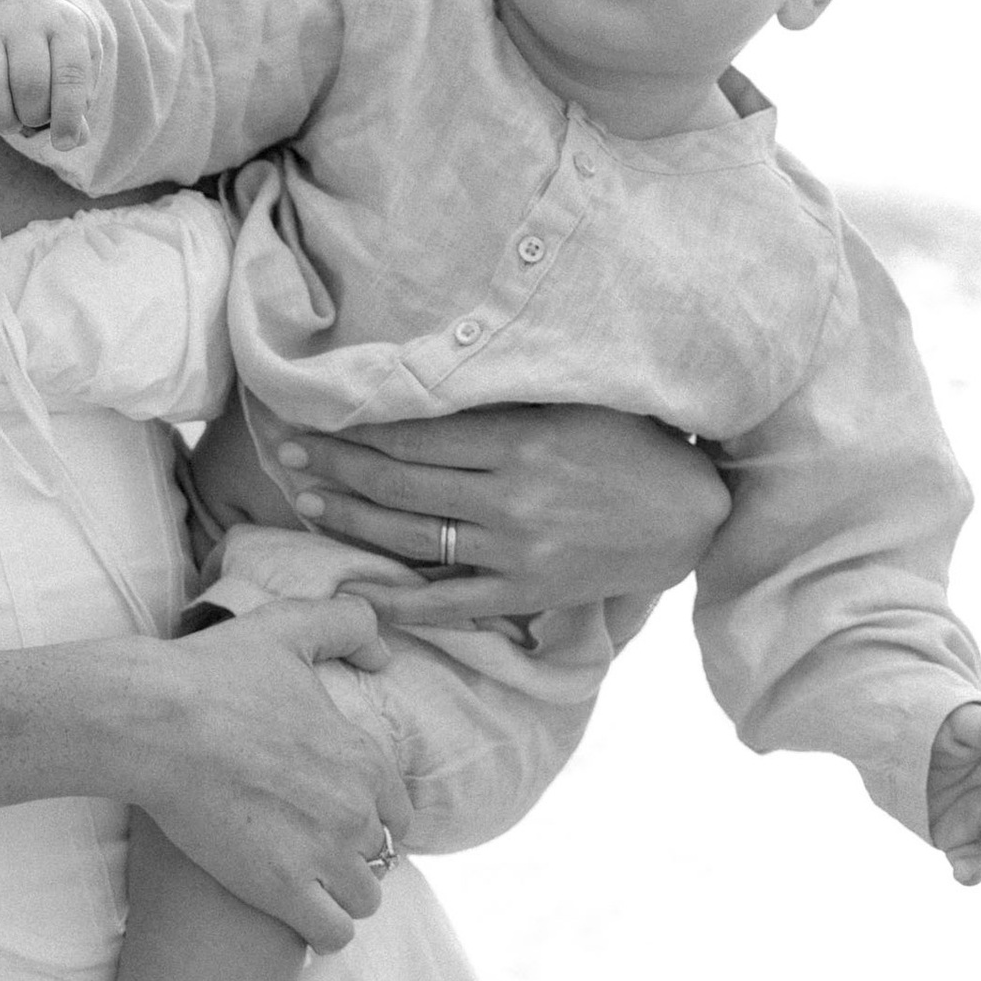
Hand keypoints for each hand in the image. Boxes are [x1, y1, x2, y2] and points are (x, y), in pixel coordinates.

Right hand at [0, 0, 97, 146]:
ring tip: (10, 125)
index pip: (69, 73)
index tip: (64, 143)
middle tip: (33, 121)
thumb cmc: (54, 50)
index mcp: (63, 25)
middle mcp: (23, 21)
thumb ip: (79, 103)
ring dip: (0, 118)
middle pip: (28, 80)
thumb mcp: (79, 65)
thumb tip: (74, 139)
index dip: (67, 115)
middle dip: (33, 116)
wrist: (18, 6)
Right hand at [123, 598, 409, 950]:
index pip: (399, 811)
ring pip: (365, 899)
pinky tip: (295, 914)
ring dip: (340, 894)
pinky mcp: (281, 889)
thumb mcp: (288, 628)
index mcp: (364, 756)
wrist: (154, 721)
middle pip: (382, 856)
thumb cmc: (213, 673)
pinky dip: (322, 931)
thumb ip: (348, 626)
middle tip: (309, 848)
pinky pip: (333, 935)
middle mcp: (356, 809)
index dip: (369, 816)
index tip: (334, 815)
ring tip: (304, 885)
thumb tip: (382, 657)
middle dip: (351, 855)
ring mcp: (323, 853)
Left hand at [272, 402, 731, 622]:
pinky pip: (448, 600)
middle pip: (400, 480)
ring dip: (351, 517)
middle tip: (289, 453)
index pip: (416, 433)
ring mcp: (515, 550)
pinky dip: (396, 600)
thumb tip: (428, 379)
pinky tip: (352, 591)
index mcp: (519, 440)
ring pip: (411, 535)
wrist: (692, 517)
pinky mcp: (526, 592)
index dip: (356, 427)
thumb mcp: (573, 405)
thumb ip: (505, 398)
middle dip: (337, 465)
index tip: (314, 416)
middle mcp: (509, 496)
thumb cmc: (631, 446)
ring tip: (306, 500)